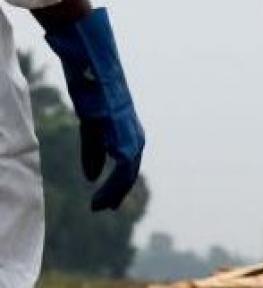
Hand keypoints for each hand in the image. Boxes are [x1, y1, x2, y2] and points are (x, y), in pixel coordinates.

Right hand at [44, 8, 143, 210]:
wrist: (94, 67)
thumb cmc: (93, 92)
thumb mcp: (91, 126)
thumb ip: (93, 151)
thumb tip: (91, 177)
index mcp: (130, 134)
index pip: (128, 167)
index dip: (117, 186)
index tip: (105, 202)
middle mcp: (135, 137)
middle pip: (130, 173)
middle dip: (117, 193)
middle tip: (103, 209)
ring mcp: (131, 135)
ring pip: (128, 172)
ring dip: (115, 192)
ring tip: (101, 206)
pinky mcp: (123, 132)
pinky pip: (122, 164)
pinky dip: (113, 181)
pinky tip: (102, 191)